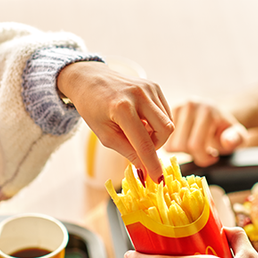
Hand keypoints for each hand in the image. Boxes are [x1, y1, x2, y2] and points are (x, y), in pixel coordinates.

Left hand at [57, 61, 173, 180]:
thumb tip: (144, 170)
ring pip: (168, 122)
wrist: (89, 78)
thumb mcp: (104, 134)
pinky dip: (157, 123)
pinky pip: (165, 112)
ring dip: (156, 134)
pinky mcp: (154, 86)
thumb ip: (127, 151)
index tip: (158, 179)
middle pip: (166, 129)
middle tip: (141, 147)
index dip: (152, 163)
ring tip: (136, 131)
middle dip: (158, 145)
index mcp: (122, 108)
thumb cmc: (92, 107)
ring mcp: (149, 88)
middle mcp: (139, 95)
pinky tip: (141, 120)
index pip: (143, 142)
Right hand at [165, 100, 245, 166]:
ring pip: (169, 144)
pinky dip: (174, 145)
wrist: (218, 114)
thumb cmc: (227, 129)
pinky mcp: (168, 112)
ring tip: (194, 144)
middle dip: (193, 155)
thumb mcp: (238, 136)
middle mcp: (190, 105)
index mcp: (207, 111)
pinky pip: (164, 139)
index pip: (195, 145)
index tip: (213, 157)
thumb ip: (236, 140)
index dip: (204, 158)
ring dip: (182, 151)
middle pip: (180, 146)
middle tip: (204, 151)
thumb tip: (226, 142)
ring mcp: (177, 107)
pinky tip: (185, 141)